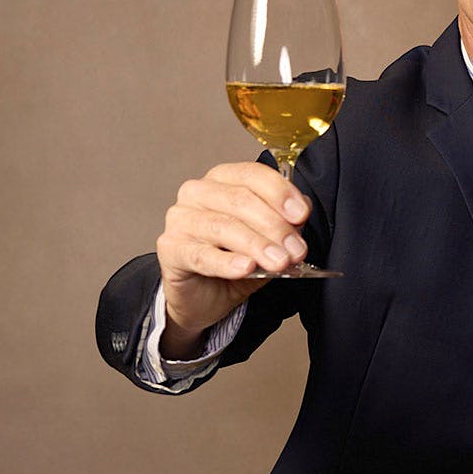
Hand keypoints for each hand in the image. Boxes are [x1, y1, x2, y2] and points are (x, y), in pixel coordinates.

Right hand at [155, 161, 309, 348]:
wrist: (204, 298)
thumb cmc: (234, 260)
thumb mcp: (267, 240)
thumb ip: (284, 223)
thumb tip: (302, 210)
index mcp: (223, 180)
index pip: (252, 175)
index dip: (280, 193)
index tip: (301, 214)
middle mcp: (197, 192)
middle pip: (240, 200)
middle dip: (274, 226)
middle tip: (295, 249)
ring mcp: (180, 218)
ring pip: (223, 226)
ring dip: (256, 245)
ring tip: (278, 262)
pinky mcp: (170, 248)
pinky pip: (201, 254)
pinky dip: (227, 262)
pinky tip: (245, 267)